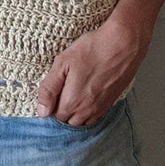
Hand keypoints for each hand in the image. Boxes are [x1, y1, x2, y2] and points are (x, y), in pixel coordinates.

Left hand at [36, 13, 150, 125]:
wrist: (122, 44)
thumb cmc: (92, 49)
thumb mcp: (63, 62)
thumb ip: (50, 87)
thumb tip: (42, 111)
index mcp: (72, 102)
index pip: (55, 115)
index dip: (51, 103)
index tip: (52, 88)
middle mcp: (87, 111)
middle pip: (68, 121)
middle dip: (62, 109)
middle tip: (62, 87)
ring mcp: (100, 108)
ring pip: (82, 121)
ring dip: (75, 112)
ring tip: (74, 90)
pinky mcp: (111, 103)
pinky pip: (95, 116)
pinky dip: (88, 111)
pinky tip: (87, 93)